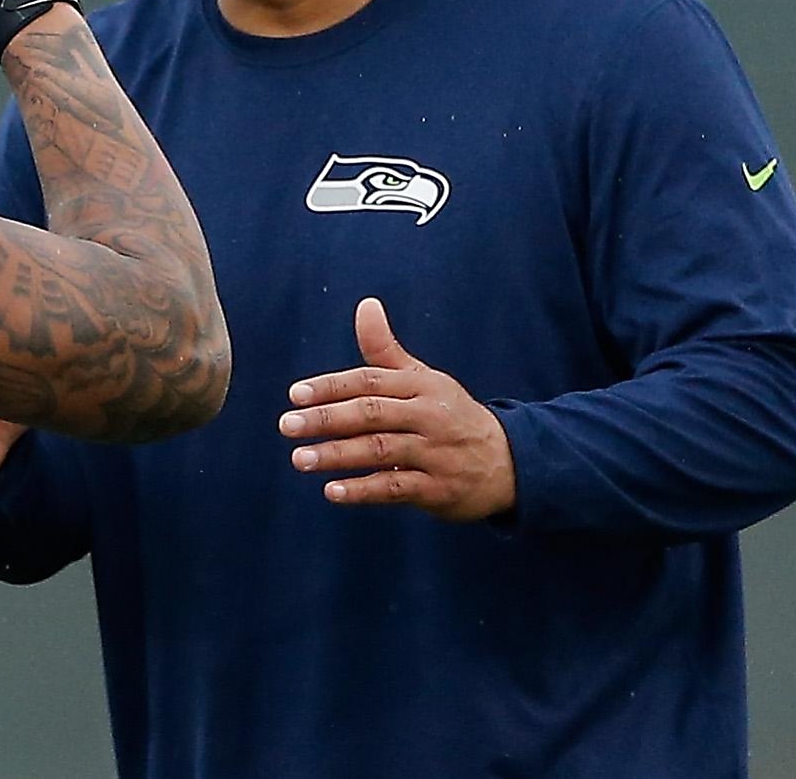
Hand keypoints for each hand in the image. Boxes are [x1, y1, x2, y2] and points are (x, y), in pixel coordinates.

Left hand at [278, 298, 515, 521]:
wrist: (509, 462)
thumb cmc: (449, 414)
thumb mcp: (422, 379)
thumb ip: (385, 349)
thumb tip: (365, 304)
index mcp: (421, 385)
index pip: (370, 381)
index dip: (331, 387)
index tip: (294, 395)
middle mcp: (428, 416)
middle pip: (371, 414)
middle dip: (326, 419)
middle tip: (286, 425)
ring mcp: (435, 453)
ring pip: (380, 450)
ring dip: (337, 455)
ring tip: (300, 458)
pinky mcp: (439, 488)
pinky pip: (396, 488)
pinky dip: (363, 490)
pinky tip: (332, 490)